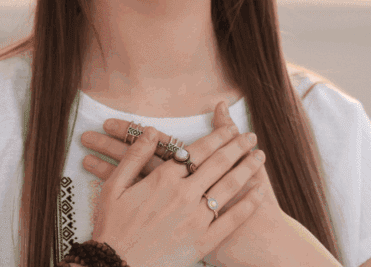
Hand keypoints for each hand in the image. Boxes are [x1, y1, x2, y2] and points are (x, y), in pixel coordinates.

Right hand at [81, 103, 272, 216]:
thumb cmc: (111, 228)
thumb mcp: (113, 187)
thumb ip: (135, 156)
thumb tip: (152, 131)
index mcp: (163, 179)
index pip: (199, 150)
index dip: (219, 136)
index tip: (232, 127)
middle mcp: (184, 195)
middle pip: (219, 164)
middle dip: (238, 147)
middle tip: (252, 136)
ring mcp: (196, 219)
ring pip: (229, 187)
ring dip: (247, 168)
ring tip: (260, 156)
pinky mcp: (202, 242)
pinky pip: (232, 219)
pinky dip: (248, 204)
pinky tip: (260, 191)